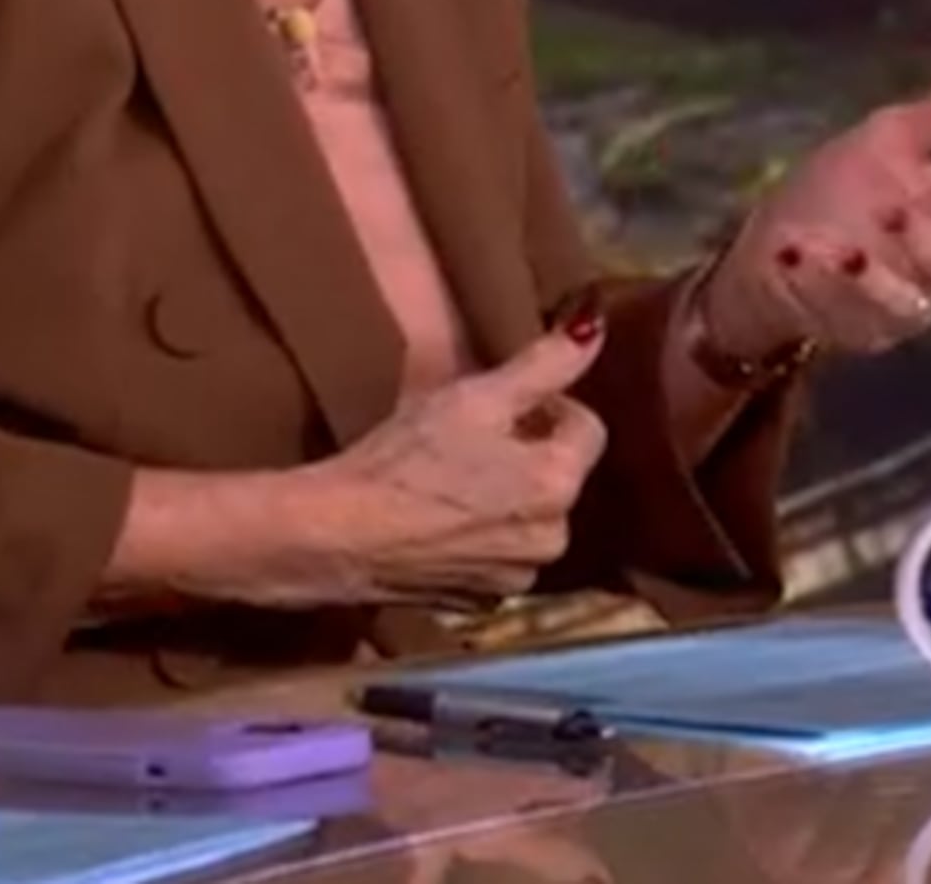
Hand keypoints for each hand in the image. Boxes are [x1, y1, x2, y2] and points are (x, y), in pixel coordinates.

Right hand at [305, 320, 609, 608]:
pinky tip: (438, 519)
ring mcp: (515, 577)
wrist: (335, 538)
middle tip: (470, 438)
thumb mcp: (475, 397)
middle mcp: (552, 539)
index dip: (547, 406)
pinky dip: (480, 535)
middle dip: (526, 453)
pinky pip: (499, 554)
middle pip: (559, 474)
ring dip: (505, 495)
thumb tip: (594, 327)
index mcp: (559, 484)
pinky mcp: (480, 602)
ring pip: (529, 517)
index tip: (500, 404)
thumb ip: (545, 363)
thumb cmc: (405, 460)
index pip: (587, 426)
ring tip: (450, 479)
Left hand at [703, 62, 930, 359]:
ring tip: (827, 249)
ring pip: (909, 305)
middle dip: (920, 245)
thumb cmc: (836, 186)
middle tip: (886, 218)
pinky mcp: (865, 334)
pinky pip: (859, 325)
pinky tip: (795, 260)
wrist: (772, 241)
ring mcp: (901, 305)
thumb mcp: (886, 139)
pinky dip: (826, 293)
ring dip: (868, 279)